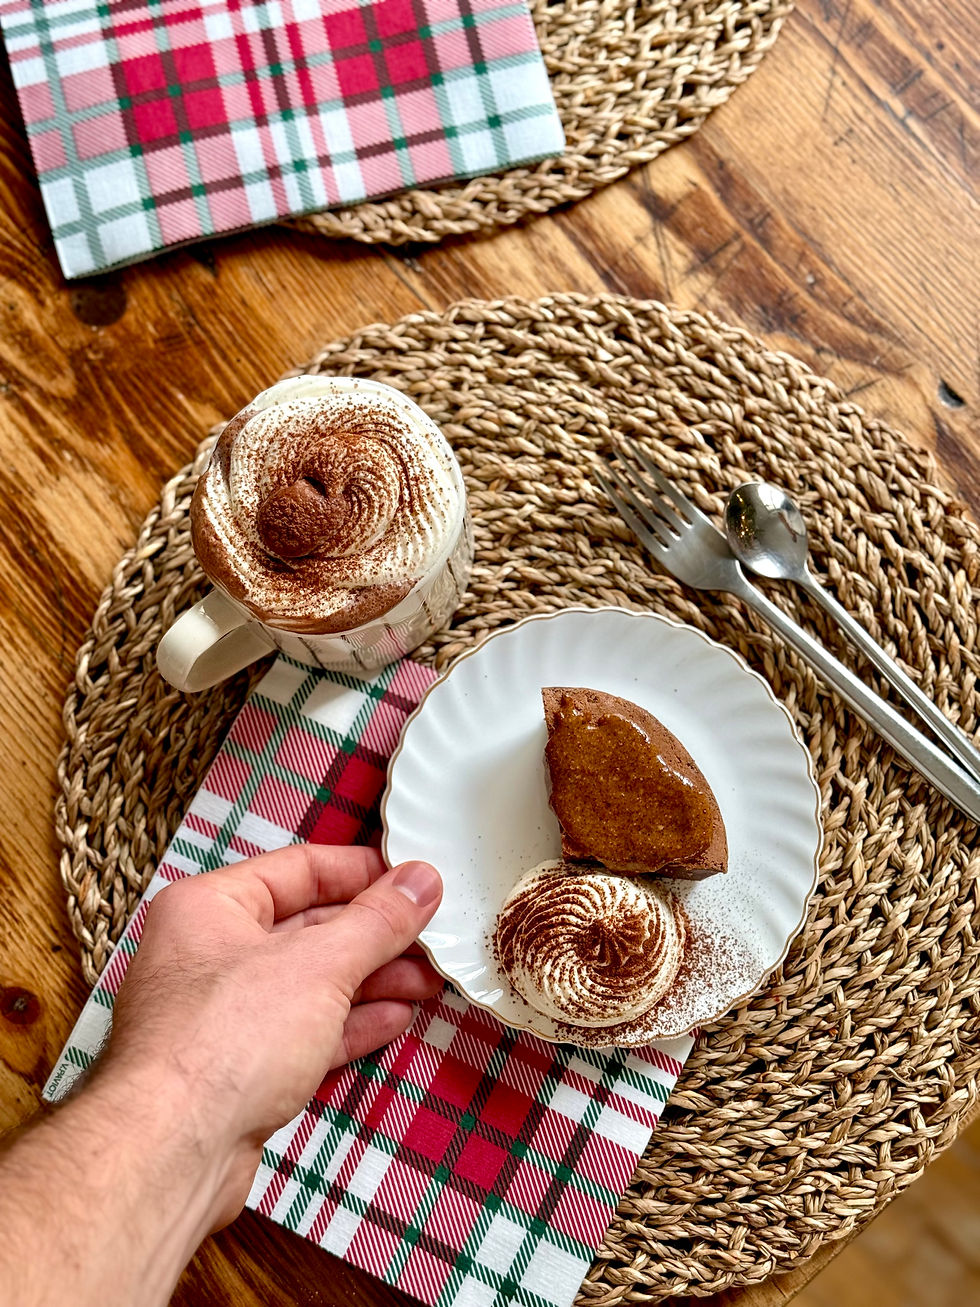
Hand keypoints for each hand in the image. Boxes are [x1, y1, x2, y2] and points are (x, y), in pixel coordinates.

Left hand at [102, 845, 442, 1226]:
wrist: (174, 1152)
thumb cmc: (224, 1041)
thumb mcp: (320, 964)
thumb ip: (378, 920)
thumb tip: (420, 881)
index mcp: (209, 906)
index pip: (299, 869)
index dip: (363, 873)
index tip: (414, 881)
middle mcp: (208, 954)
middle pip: (308, 928)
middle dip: (375, 936)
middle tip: (432, 938)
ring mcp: (220, 1016)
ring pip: (310, 983)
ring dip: (371, 981)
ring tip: (427, 982)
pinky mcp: (237, 1069)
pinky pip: (303, 1032)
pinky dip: (348, 1024)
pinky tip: (393, 1020)